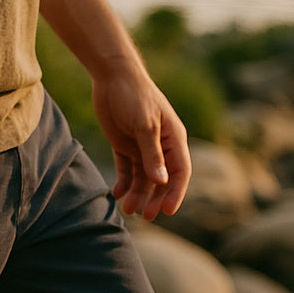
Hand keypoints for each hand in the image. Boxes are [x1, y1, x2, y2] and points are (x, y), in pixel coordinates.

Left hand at [92, 65, 191, 221]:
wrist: (112, 75)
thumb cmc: (133, 95)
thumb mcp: (144, 124)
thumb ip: (151, 153)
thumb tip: (162, 181)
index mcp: (174, 138)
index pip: (181, 171)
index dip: (176, 192)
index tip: (168, 211)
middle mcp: (161, 145)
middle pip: (162, 179)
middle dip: (156, 198)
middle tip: (147, 217)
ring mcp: (142, 146)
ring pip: (144, 178)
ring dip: (139, 194)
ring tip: (128, 210)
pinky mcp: (125, 145)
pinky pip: (127, 170)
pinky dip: (124, 183)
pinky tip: (117, 194)